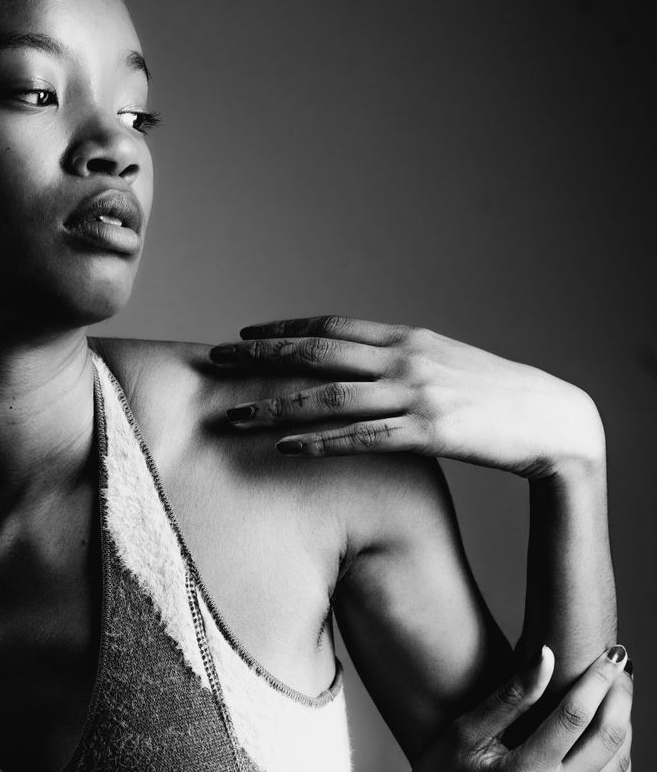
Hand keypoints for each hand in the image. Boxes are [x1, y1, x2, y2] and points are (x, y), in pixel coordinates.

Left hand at [210, 315, 604, 478]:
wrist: (555, 421)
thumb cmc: (498, 398)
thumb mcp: (448, 364)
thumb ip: (404, 361)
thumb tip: (363, 367)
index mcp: (410, 337)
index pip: (333, 325)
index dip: (285, 329)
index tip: (245, 336)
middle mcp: (407, 358)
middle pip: (319, 352)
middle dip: (262, 358)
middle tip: (216, 361)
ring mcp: (417, 394)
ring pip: (330, 397)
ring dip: (276, 407)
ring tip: (234, 417)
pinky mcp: (428, 432)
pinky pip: (361, 438)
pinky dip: (319, 442)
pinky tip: (285, 447)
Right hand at [388, 645, 632, 771]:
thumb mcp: (466, 731)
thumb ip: (511, 696)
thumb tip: (548, 655)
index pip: (575, 716)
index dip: (598, 679)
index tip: (611, 652)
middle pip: (608, 740)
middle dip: (620, 697)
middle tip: (620, 667)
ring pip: (619, 766)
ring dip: (624, 724)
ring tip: (615, 694)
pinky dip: (620, 758)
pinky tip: (609, 732)